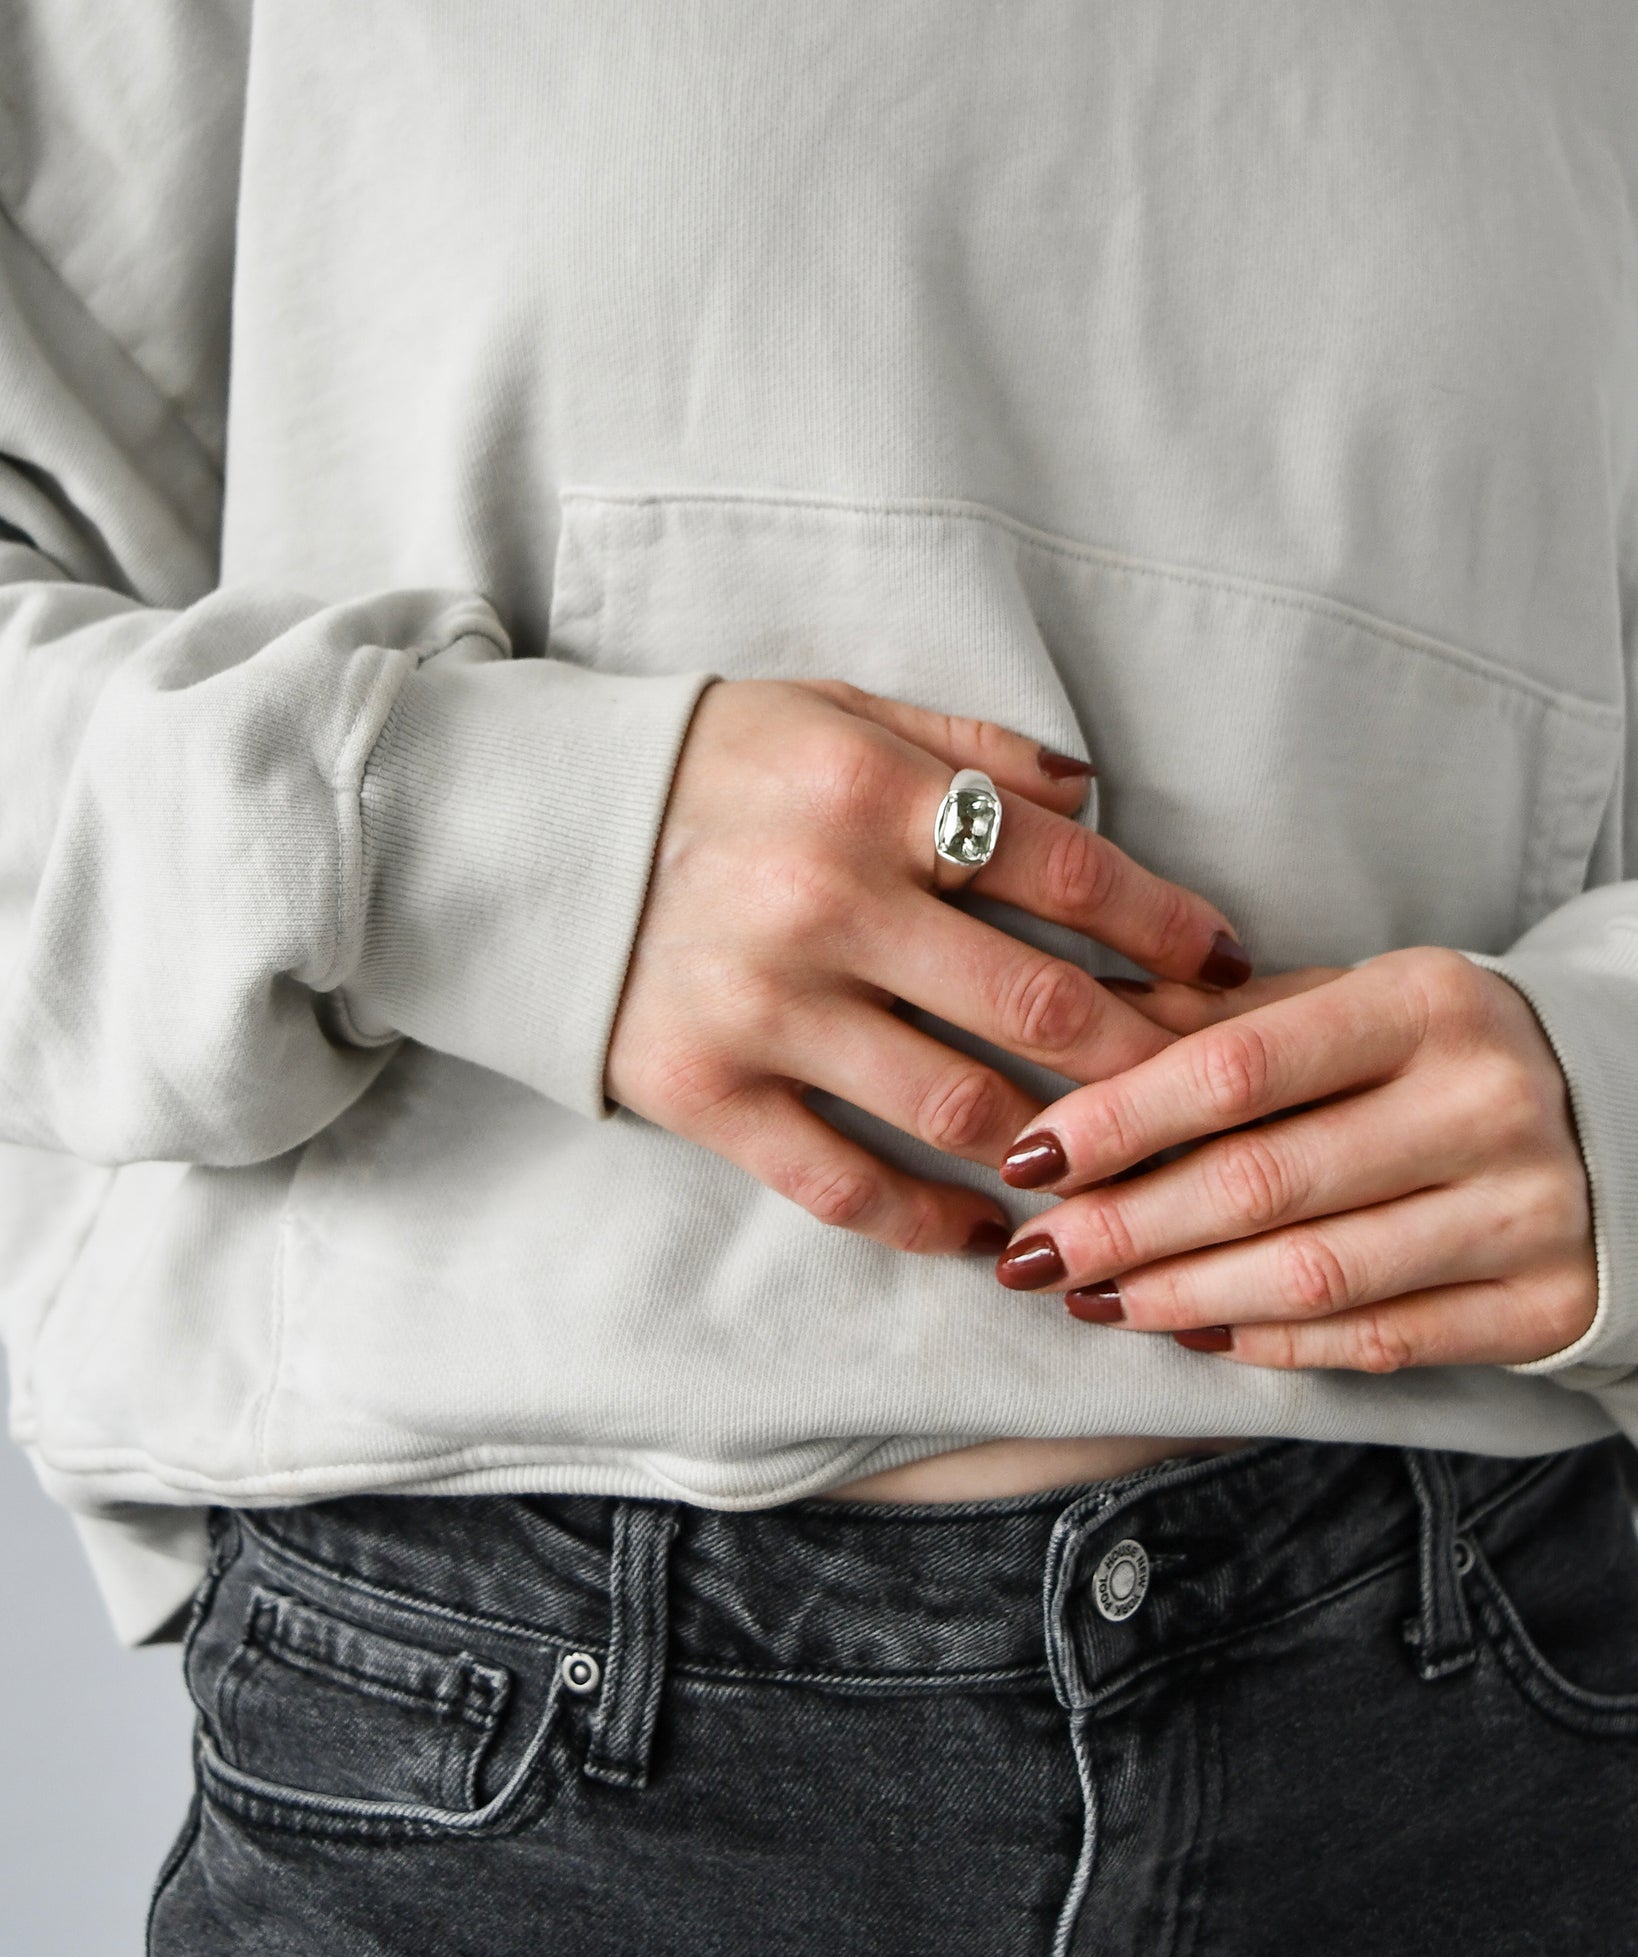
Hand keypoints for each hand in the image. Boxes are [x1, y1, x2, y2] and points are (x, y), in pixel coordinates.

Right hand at [607, 677, 1250, 1253]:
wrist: (523, 832)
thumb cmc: (705, 767)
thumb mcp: (833, 711)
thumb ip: (966, 746)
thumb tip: (1093, 797)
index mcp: (873, 793)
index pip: (1067, 875)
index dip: (1168, 928)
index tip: (1227, 969)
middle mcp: (827, 902)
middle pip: (1038, 1007)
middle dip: (1148, 1059)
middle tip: (1208, 1094)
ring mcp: (764, 1008)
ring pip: (957, 1109)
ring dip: (1057, 1148)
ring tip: (1117, 1169)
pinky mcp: (705, 1092)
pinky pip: (844, 1183)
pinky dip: (931, 1220)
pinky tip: (992, 1231)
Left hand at [992, 947, 1596, 1368]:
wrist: (1622, 1110)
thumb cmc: (1436, 1053)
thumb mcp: (1348, 1004)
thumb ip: (1220, 1020)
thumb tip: (1075, 1026)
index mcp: (1425, 1003)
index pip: (1238, 1067)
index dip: (1120, 1117)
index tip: (1030, 1155)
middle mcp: (1484, 1103)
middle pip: (1262, 1182)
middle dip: (1126, 1227)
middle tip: (1034, 1255)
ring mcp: (1524, 1210)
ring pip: (1313, 1275)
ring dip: (1179, 1298)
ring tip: (1091, 1298)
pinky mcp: (1542, 1303)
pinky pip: (1378, 1341)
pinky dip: (1270, 1346)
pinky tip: (1191, 1333)